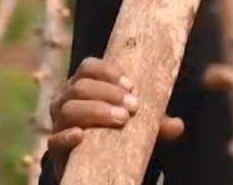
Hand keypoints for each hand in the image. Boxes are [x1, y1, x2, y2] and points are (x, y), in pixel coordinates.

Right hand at [46, 57, 185, 179]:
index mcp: (84, 85)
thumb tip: (177, 125)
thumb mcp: (139, 125)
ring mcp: (58, 123)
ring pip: (68, 108)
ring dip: (96, 111)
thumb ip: (156, 122)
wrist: (97, 164)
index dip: (109, 72)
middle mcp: (66, 99)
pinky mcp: (55, 147)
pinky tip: (81, 136)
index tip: (132, 86)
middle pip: (80, 87)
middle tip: (132, 108)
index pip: (88, 67)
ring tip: (121, 119)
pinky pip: (54, 139)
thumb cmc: (118, 133)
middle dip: (108, 94)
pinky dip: (66, 136)